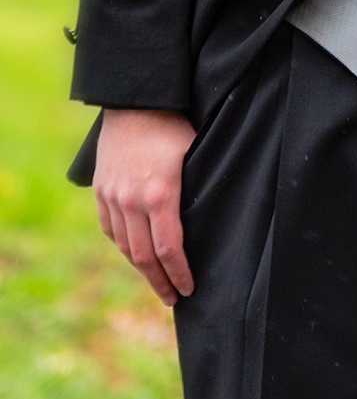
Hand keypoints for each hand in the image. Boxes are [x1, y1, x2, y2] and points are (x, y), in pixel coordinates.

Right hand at [93, 108, 196, 305]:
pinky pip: (109, 229)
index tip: (188, 290)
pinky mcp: (100, 191)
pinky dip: (122, 245)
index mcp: (162, 195)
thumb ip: (198, 188)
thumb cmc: (173, 124)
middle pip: (144, 257)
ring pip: (125, 246)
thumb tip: (215, 215)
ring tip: (155, 279)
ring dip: (140, 267)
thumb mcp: (195, 154)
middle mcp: (133, 202)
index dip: (179, 274)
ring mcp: (113, 197)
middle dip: (160, 281)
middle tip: (172, 298)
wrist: (135, 101)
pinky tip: (133, 253)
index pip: (170, 249)